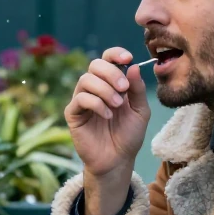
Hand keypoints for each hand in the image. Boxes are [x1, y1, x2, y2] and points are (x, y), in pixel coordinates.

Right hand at [64, 47, 151, 178]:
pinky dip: (96, 103)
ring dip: (105, 89)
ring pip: (86, 79)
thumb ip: (137, 89)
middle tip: (124, 88)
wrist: (118, 160)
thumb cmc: (129, 135)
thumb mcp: (141, 111)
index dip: (115, 54)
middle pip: (95, 64)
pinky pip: (80, 99)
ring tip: (117, 105)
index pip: (108, 59)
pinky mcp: (73, 113)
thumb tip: (134, 66)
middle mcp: (95, 88)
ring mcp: (82, 100)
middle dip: (111, 72)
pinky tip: (107, 115)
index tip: (127, 58)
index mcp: (111, 83)